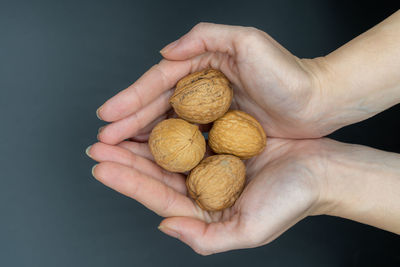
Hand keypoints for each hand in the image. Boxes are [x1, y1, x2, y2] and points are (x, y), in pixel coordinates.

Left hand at [87, 138, 324, 254]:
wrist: (322, 171)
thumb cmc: (291, 201)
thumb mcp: (249, 230)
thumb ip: (204, 238)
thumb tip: (165, 226)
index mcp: (205, 208)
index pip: (158, 196)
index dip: (128, 182)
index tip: (101, 167)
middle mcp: (203, 184)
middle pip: (156, 171)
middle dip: (124, 159)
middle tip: (97, 144)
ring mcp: (211, 160)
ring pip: (168, 150)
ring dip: (140, 140)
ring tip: (114, 130)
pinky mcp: (222, 138)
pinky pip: (190, 129)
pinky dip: (170, 122)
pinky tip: (152, 115)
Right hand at [96, 23, 328, 144]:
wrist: (319, 102)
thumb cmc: (289, 73)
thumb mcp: (248, 41)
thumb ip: (203, 38)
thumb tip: (164, 51)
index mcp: (204, 67)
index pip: (159, 83)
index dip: (132, 98)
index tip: (107, 114)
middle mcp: (204, 89)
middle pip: (158, 106)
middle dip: (128, 122)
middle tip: (103, 139)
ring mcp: (212, 112)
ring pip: (169, 125)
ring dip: (142, 137)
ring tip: (117, 150)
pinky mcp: (222, 132)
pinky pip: (189, 141)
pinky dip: (170, 148)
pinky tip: (153, 158)